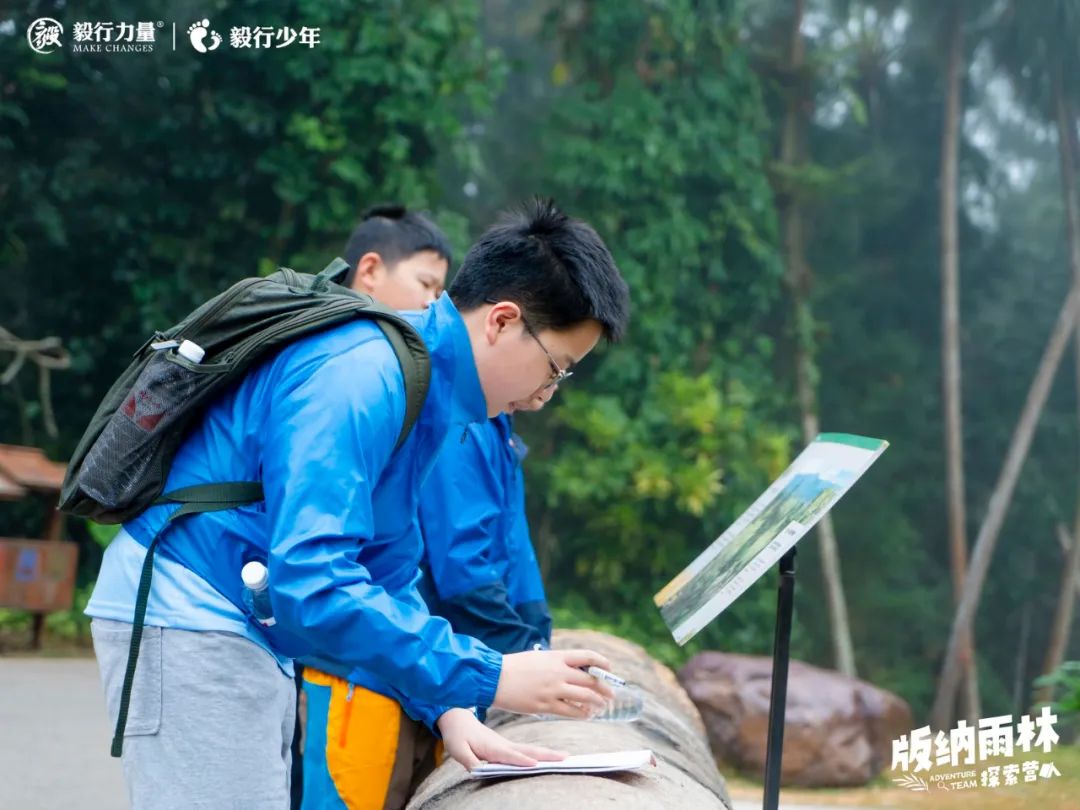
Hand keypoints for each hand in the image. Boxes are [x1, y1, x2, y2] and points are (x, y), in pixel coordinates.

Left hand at [436, 708, 566, 770]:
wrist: (459, 720)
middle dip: (546, 755)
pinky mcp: (508, 746)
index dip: (521, 760)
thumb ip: (469, 760)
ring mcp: (508, 745)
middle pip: (528, 751)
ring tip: (565, 757)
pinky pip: (527, 750)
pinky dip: (541, 753)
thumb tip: (479, 770)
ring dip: (548, 754)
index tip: (535, 765)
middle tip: (565, 758)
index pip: (509, 755)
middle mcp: (503, 745)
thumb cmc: (458, 736)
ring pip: (531, 750)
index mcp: (492, 746)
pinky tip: (551, 757)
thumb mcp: (458, 749)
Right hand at [493, 649, 615, 717]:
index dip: (601, 662)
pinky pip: (571, 711)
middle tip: (611, 694)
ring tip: (601, 706)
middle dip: (604, 688)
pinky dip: (582, 713)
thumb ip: (556, 663)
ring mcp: (553, 689)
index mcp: (556, 657)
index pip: (587, 656)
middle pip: (590, 679)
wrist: (495, 678)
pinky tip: (586, 714)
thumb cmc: (515, 667)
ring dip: (597, 702)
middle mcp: (558, 672)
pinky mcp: (545, 705)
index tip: (608, 668)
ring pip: (585, 697)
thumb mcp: (539, 658)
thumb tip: (573, 671)